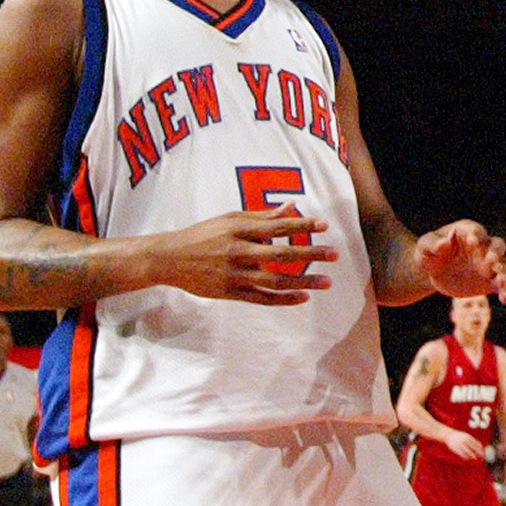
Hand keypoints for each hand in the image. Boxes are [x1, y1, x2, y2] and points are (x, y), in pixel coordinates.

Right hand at [150, 210, 339, 304]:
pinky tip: (303, 297)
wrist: (169, 259)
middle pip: (280, 255)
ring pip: (274, 281)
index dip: (301, 226)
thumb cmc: (203, 234)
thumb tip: (291, 206)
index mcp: (238, 230)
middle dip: (310, 254)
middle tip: (335, 254)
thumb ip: (261, 216)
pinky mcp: (229, 293)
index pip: (276, 227)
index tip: (324, 225)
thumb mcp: (230, 219)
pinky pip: (261, 299)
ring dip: (303, 282)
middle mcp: (238, 252)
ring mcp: (234, 275)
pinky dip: (283, 299)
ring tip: (327, 282)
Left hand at [415, 220, 505, 298]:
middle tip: (490, 260)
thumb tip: (443, 243)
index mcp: (468, 232)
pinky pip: (503, 284)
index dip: (476, 235)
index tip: (472, 242)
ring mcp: (489, 264)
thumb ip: (432, 244)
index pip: (476, 231)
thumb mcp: (424, 248)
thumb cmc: (429, 254)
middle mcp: (483, 246)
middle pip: (498, 245)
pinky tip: (505, 300)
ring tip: (500, 280)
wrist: (435, 273)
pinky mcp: (490, 281)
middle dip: (496, 252)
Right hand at [437, 426, 488, 465]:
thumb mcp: (467, 436)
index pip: (476, 443)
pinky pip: (462, 454)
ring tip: (475, 458)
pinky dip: (465, 456)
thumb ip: (473, 441)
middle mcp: (464, 440)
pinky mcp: (456, 448)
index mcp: (468, 437)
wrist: (448, 435)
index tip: (483, 452)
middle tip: (482, 456)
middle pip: (473, 447)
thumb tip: (480, 446)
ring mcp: (460, 444)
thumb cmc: (459, 436)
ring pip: (468, 451)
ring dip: (472, 455)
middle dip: (478, 452)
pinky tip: (467, 458)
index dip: (480, 448)